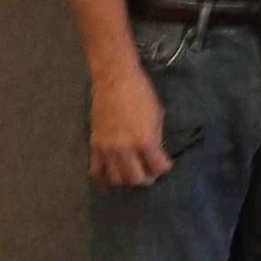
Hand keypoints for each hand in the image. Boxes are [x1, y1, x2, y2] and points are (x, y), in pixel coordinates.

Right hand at [89, 61, 170, 187]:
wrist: (115, 80)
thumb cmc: (141, 93)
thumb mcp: (157, 114)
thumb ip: (155, 137)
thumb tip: (155, 151)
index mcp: (145, 140)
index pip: (157, 167)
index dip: (164, 168)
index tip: (166, 165)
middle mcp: (125, 150)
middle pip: (135, 179)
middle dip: (146, 178)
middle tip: (150, 173)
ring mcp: (107, 151)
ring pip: (116, 180)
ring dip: (127, 180)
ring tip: (133, 174)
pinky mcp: (94, 147)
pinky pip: (97, 172)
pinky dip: (105, 178)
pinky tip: (112, 175)